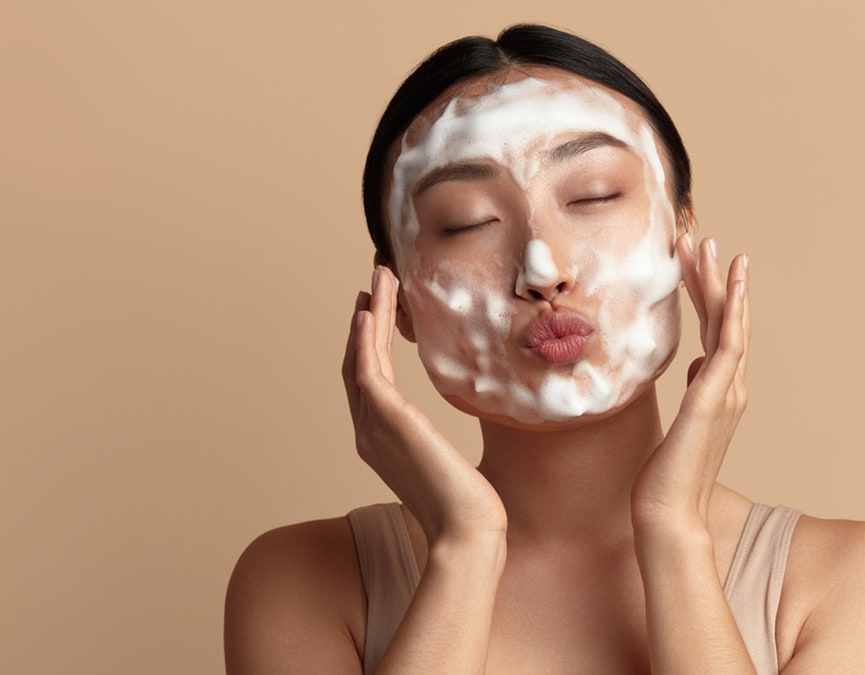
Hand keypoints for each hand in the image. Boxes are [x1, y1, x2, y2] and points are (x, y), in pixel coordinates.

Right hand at [342, 266, 506, 542]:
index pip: (367, 381)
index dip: (368, 342)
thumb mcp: (450, 465)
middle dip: (365, 320)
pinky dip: (364, 338)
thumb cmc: (466, 507)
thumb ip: (440, 446)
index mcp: (380, 441)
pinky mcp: (388, 420)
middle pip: (357, 363)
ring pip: (360, 358)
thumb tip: (459, 435)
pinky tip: (367, 311)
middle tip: (373, 280)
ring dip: (368, 315)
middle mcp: (367, 432)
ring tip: (378, 277)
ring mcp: (372, 427)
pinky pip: (367, 370)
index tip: (376, 310)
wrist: (466, 531)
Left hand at [631, 235, 749, 532]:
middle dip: (715, 278)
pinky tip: (732, 286)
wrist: (668, 513)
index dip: (710, 294)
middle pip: (725, 321)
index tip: (696, 262)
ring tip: (713, 246)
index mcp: (720, 391)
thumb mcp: (679, 421)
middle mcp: (730, 387)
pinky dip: (734, 313)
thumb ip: (693, 390)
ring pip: (730, 325)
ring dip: (722, 284)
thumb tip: (695, 364)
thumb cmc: (667, 474)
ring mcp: (727, 393)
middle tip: (703, 238)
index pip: (717, 332)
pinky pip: (730, 347)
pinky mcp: (714, 400)